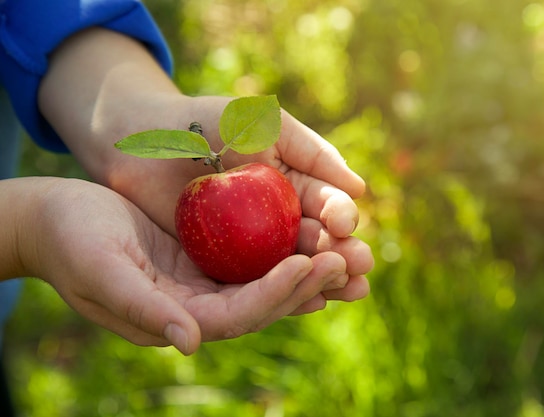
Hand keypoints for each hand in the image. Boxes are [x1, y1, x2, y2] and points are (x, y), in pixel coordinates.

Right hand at [14, 178, 355, 354]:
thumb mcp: (101, 271)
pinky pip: (255, 256)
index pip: (238, 315)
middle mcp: (197, 306)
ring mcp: (204, 281)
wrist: (56, 219)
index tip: (310, 265)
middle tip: (350, 258)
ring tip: (349, 250)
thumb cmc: (71, 242)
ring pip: (267, 280)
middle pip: (264, 302)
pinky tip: (315, 236)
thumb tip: (191, 343)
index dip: (276, 293)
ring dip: (309, 267)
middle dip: (307, 282)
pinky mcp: (206, 256)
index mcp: (176, 317)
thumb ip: (144, 308)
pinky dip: (286, 248)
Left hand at [38, 28, 372, 305]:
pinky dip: (280, 291)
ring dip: (322, 278)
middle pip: (316, 240)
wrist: (144, 141)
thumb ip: (313, 151)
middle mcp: (279, 217)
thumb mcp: (264, 124)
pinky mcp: (223, 264)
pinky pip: (256, 281)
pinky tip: (306, 303)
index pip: (326, 204)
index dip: (340, 216)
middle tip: (361, 268)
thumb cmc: (205, 122)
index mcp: (294, 183)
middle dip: (342, 253)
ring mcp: (252, 243)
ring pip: (293, 265)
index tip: (345, 226)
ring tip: (347, 291)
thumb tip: (360, 189)